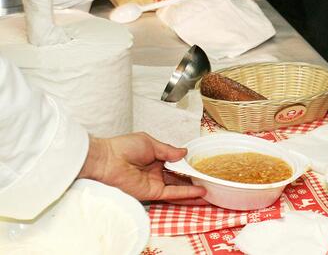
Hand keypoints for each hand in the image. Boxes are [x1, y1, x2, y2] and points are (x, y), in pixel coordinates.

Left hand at [78, 132, 206, 203]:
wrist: (106, 160)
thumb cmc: (123, 147)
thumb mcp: (150, 143)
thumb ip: (169, 150)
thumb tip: (184, 152)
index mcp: (155, 158)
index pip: (176, 163)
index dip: (189, 164)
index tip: (203, 164)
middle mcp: (156, 172)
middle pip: (180, 177)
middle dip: (195, 179)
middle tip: (211, 178)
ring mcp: (155, 183)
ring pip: (179, 187)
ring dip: (194, 189)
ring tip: (212, 189)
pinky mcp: (152, 193)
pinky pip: (172, 194)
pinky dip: (186, 193)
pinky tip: (200, 192)